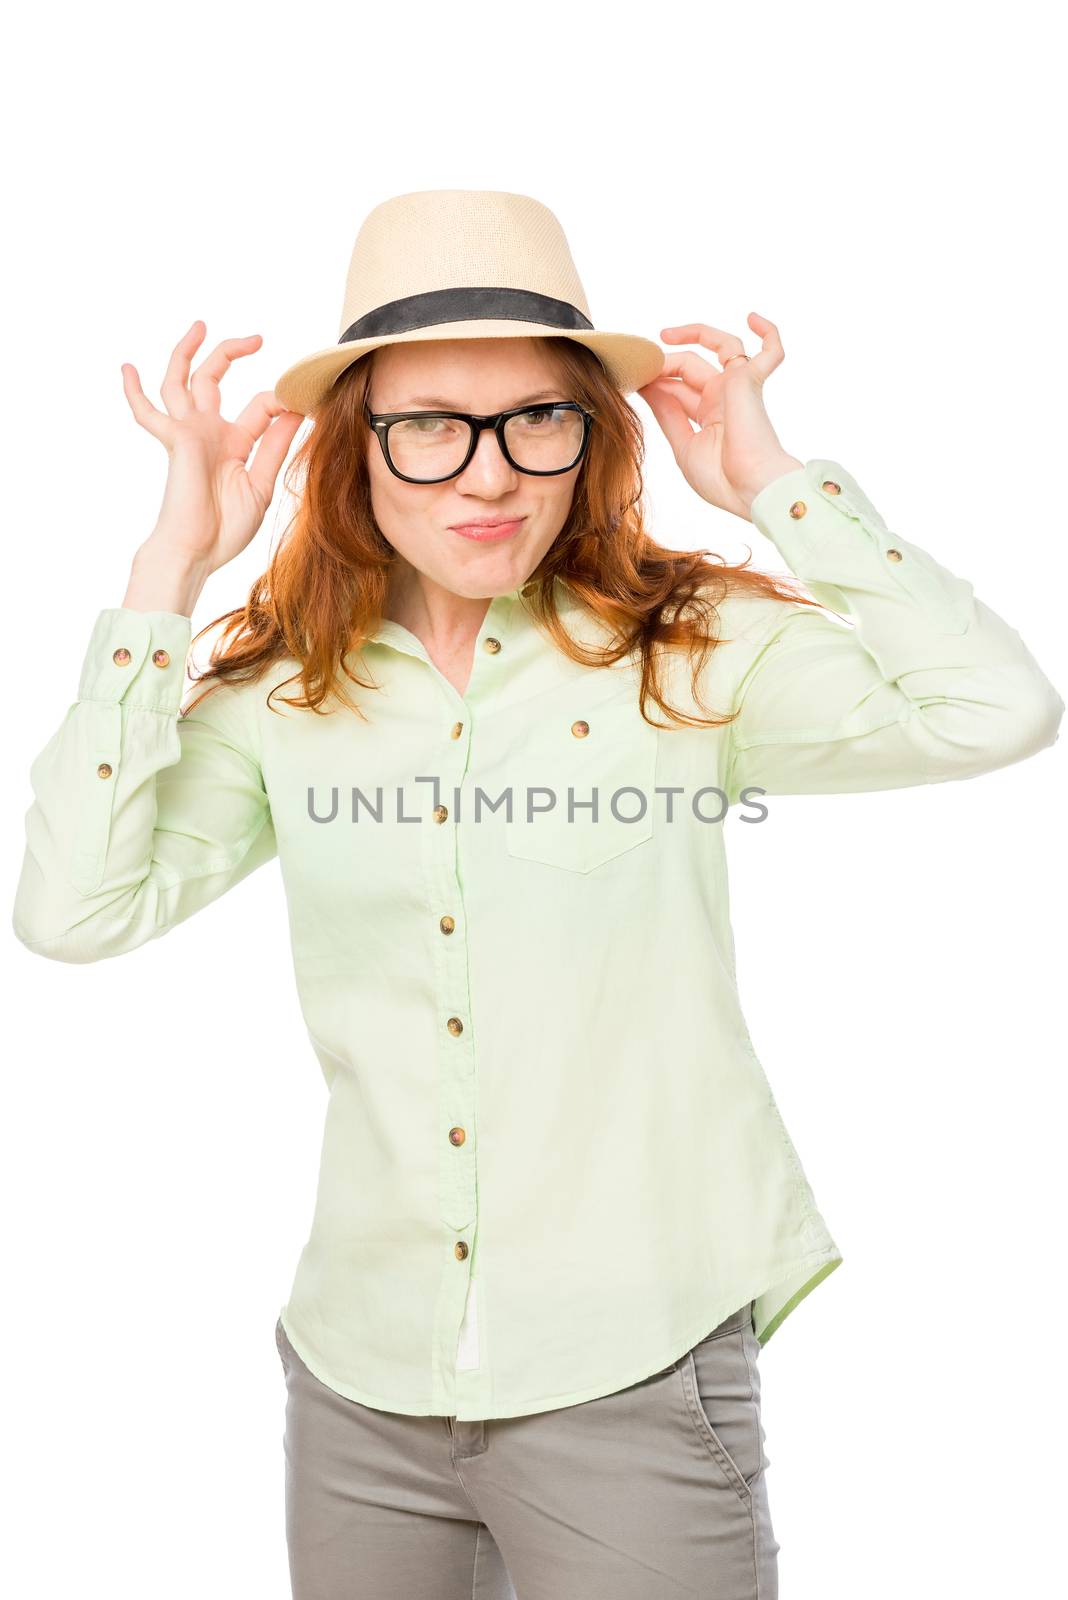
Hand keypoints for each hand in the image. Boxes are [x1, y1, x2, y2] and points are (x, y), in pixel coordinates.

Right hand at [122, 321, 303, 583]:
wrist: (198, 552)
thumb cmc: (226, 528)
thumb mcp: (261, 484)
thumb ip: (274, 446)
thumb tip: (296, 412)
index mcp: (234, 443)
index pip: (259, 407)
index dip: (282, 403)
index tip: (305, 405)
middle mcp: (210, 432)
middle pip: (213, 379)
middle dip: (231, 354)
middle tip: (257, 338)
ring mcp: (190, 434)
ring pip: (181, 382)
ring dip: (187, 353)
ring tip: (200, 326)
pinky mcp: (176, 441)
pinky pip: (149, 413)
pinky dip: (135, 392)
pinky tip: (127, 369)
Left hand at [637, 314, 803, 519]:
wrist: (750, 490)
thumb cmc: (721, 479)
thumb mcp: (683, 445)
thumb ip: (667, 414)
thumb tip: (649, 387)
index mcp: (708, 416)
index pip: (678, 388)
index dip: (655, 380)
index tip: (633, 379)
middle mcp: (725, 398)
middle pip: (690, 366)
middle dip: (663, 364)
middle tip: (640, 366)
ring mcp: (739, 387)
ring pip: (720, 346)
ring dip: (692, 335)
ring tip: (663, 337)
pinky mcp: (752, 381)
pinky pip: (771, 351)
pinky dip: (768, 333)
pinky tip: (752, 318)